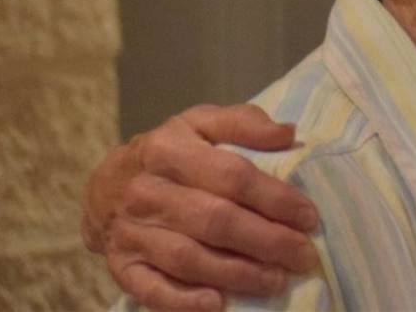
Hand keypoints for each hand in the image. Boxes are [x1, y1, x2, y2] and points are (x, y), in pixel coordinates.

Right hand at [83, 104, 318, 310]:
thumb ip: (244, 122)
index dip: (274, 198)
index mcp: (169, 149)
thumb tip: (287, 134)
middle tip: (303, 256)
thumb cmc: (171, 152)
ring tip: (275, 281)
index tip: (309, 217)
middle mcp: (146, 192)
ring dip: (236, 274)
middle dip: (266, 241)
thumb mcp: (202, 122)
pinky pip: (149, 289)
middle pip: (214, 221)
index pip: (232, 175)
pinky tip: (216, 304)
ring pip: (188, 258)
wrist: (106, 184)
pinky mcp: (120, 266)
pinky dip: (182, 301)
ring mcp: (130, 232)